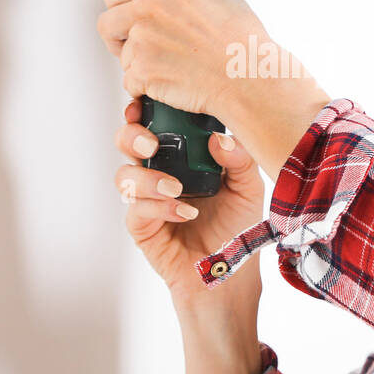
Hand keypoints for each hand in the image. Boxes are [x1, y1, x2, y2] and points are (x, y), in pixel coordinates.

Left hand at [96, 0, 269, 117]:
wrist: (246, 77)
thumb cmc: (242, 45)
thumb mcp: (223, 2)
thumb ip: (196, 0)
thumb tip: (196, 5)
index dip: (122, 9)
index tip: (126, 17)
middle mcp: (146, 9)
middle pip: (106, 23)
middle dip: (118, 36)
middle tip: (133, 45)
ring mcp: (140, 41)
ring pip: (121, 57)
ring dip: (137, 64)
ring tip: (167, 67)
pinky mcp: (141, 71)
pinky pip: (131, 82)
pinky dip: (145, 87)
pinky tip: (169, 81)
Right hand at [113, 97, 263, 312]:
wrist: (230, 270)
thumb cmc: (237, 224)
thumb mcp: (248, 187)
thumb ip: (240, 159)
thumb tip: (218, 139)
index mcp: (182, 153)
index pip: (155, 121)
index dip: (143, 109)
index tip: (144, 103)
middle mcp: (160, 170)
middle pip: (126, 141)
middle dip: (131, 136)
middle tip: (152, 145)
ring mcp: (147, 197)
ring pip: (124, 175)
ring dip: (147, 178)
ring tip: (176, 188)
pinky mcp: (141, 224)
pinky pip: (135, 208)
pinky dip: (157, 207)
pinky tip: (183, 212)